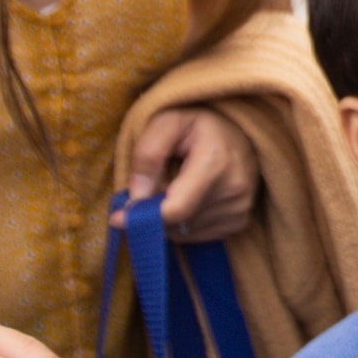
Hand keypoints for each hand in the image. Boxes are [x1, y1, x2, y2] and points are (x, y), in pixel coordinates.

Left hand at [125, 105, 258, 241]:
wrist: (237, 131)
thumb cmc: (197, 123)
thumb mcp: (166, 122)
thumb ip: (147, 155)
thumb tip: (135, 199)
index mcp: (216, 162)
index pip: (177, 209)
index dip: (144, 217)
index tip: (117, 218)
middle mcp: (234, 189)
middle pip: (177, 223)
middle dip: (153, 214)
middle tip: (144, 193)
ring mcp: (240, 207)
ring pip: (185, 232)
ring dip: (167, 220)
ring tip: (171, 190)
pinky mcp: (240, 221)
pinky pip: (198, 236)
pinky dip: (183, 224)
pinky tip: (187, 200)